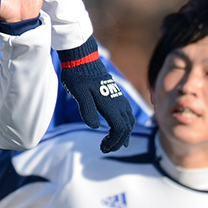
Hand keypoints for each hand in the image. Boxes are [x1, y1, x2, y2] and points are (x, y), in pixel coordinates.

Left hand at [57, 36, 135, 152]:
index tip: (103, 147)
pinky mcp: (116, 94)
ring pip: (129, 120)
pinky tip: (117, 128)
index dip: (114, 141)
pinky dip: (125, 124)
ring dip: (123, 134)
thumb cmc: (78, 76)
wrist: (82, 58)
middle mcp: (118, 101)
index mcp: (110, 103)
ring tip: (112, 143)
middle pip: (127, 127)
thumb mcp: (79, 93)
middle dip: (118, 141)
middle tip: (105, 148)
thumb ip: (87, 110)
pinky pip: (126, 113)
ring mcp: (119, 97)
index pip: (120, 128)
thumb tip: (94, 126)